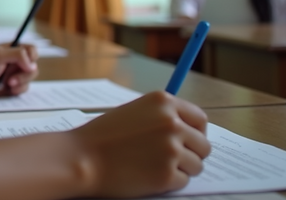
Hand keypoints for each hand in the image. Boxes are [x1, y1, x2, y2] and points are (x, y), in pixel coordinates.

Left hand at [0, 44, 38, 97]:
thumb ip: (18, 55)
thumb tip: (32, 65)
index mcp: (13, 50)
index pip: (32, 50)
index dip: (32, 56)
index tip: (26, 62)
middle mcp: (15, 61)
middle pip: (34, 66)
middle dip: (25, 74)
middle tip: (11, 78)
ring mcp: (14, 74)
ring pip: (30, 78)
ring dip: (21, 82)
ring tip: (8, 84)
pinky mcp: (13, 86)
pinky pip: (24, 88)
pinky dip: (19, 90)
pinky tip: (8, 90)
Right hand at [69, 91, 210, 197]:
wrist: (81, 158)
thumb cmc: (103, 136)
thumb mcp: (135, 112)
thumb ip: (162, 117)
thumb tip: (190, 131)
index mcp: (163, 102)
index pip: (200, 119)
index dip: (196, 132)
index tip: (189, 141)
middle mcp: (172, 123)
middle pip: (203, 145)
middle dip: (191, 154)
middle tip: (169, 159)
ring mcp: (171, 149)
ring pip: (196, 165)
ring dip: (180, 169)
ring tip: (154, 166)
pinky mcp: (167, 175)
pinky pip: (183, 182)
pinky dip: (169, 182)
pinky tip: (147, 176)